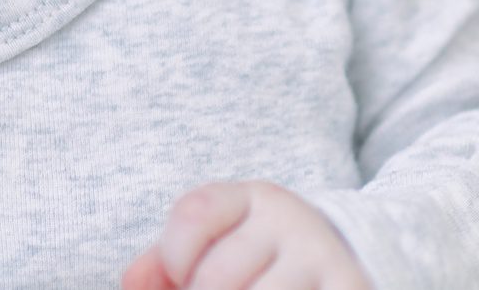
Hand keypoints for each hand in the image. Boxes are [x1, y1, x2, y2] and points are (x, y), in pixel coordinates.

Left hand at [121, 181, 373, 289]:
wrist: (347, 264)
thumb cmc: (261, 264)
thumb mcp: (218, 248)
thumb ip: (167, 264)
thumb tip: (131, 282)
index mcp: (251, 198)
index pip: (193, 214)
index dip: (173, 256)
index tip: (182, 273)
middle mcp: (289, 219)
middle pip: (215, 279)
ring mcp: (320, 256)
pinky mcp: (347, 287)